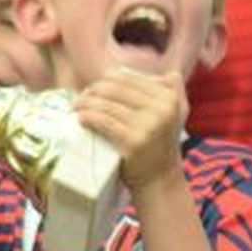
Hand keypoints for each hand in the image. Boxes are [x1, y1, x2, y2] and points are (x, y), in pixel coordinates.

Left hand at [74, 67, 185, 192]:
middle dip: (93, 90)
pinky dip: (88, 116)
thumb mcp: (176, 112)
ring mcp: (149, 125)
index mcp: (169, 96)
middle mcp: (162, 108)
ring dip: (85, 103)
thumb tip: (158, 71)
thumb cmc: (160, 143)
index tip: (94, 88)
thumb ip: (170, 88)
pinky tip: (80, 117)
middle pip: (115, 89)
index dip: (106, 80)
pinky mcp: (133, 141)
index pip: (128, 78)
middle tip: (81, 98)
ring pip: (107, 104)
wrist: (160, 180)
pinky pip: (104, 121)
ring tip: (76, 107)